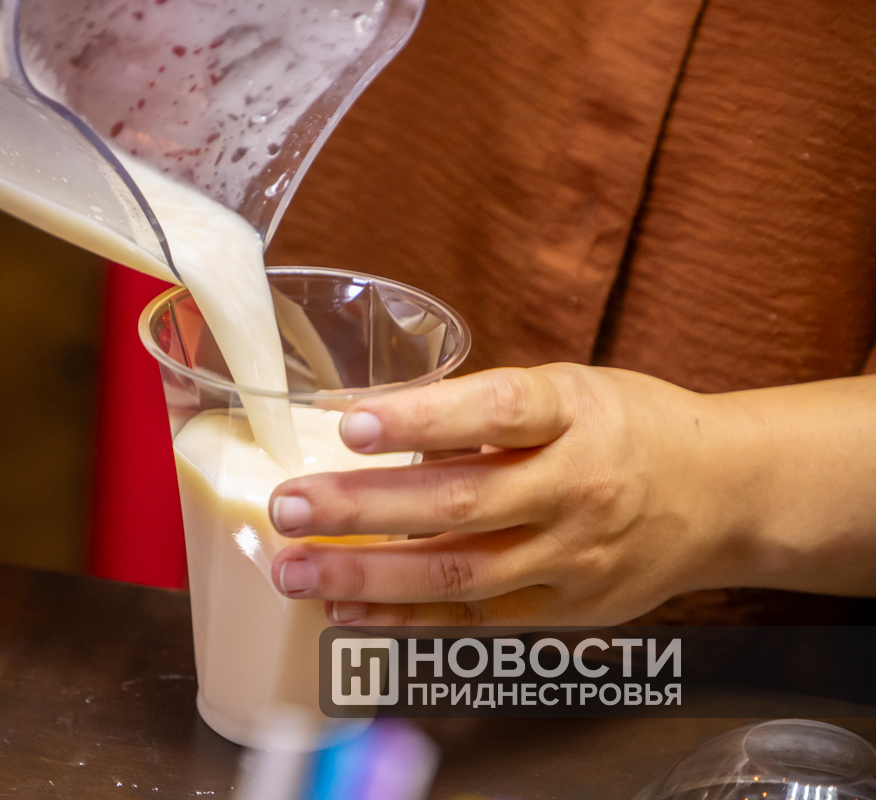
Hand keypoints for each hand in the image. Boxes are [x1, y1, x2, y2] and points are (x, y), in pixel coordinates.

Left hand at [267, 364, 772, 628]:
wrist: (724, 494)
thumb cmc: (627, 428)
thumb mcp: (569, 390)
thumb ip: (481, 412)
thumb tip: (365, 423)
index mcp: (576, 413)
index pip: (497, 411)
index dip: (421, 418)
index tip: (349, 423)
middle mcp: (577, 488)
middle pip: (461, 503)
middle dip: (362, 508)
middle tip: (287, 507)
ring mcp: (574, 558)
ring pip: (459, 574)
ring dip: (367, 575)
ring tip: (295, 570)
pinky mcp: (568, 610)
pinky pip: (476, 620)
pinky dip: (406, 619)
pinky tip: (348, 612)